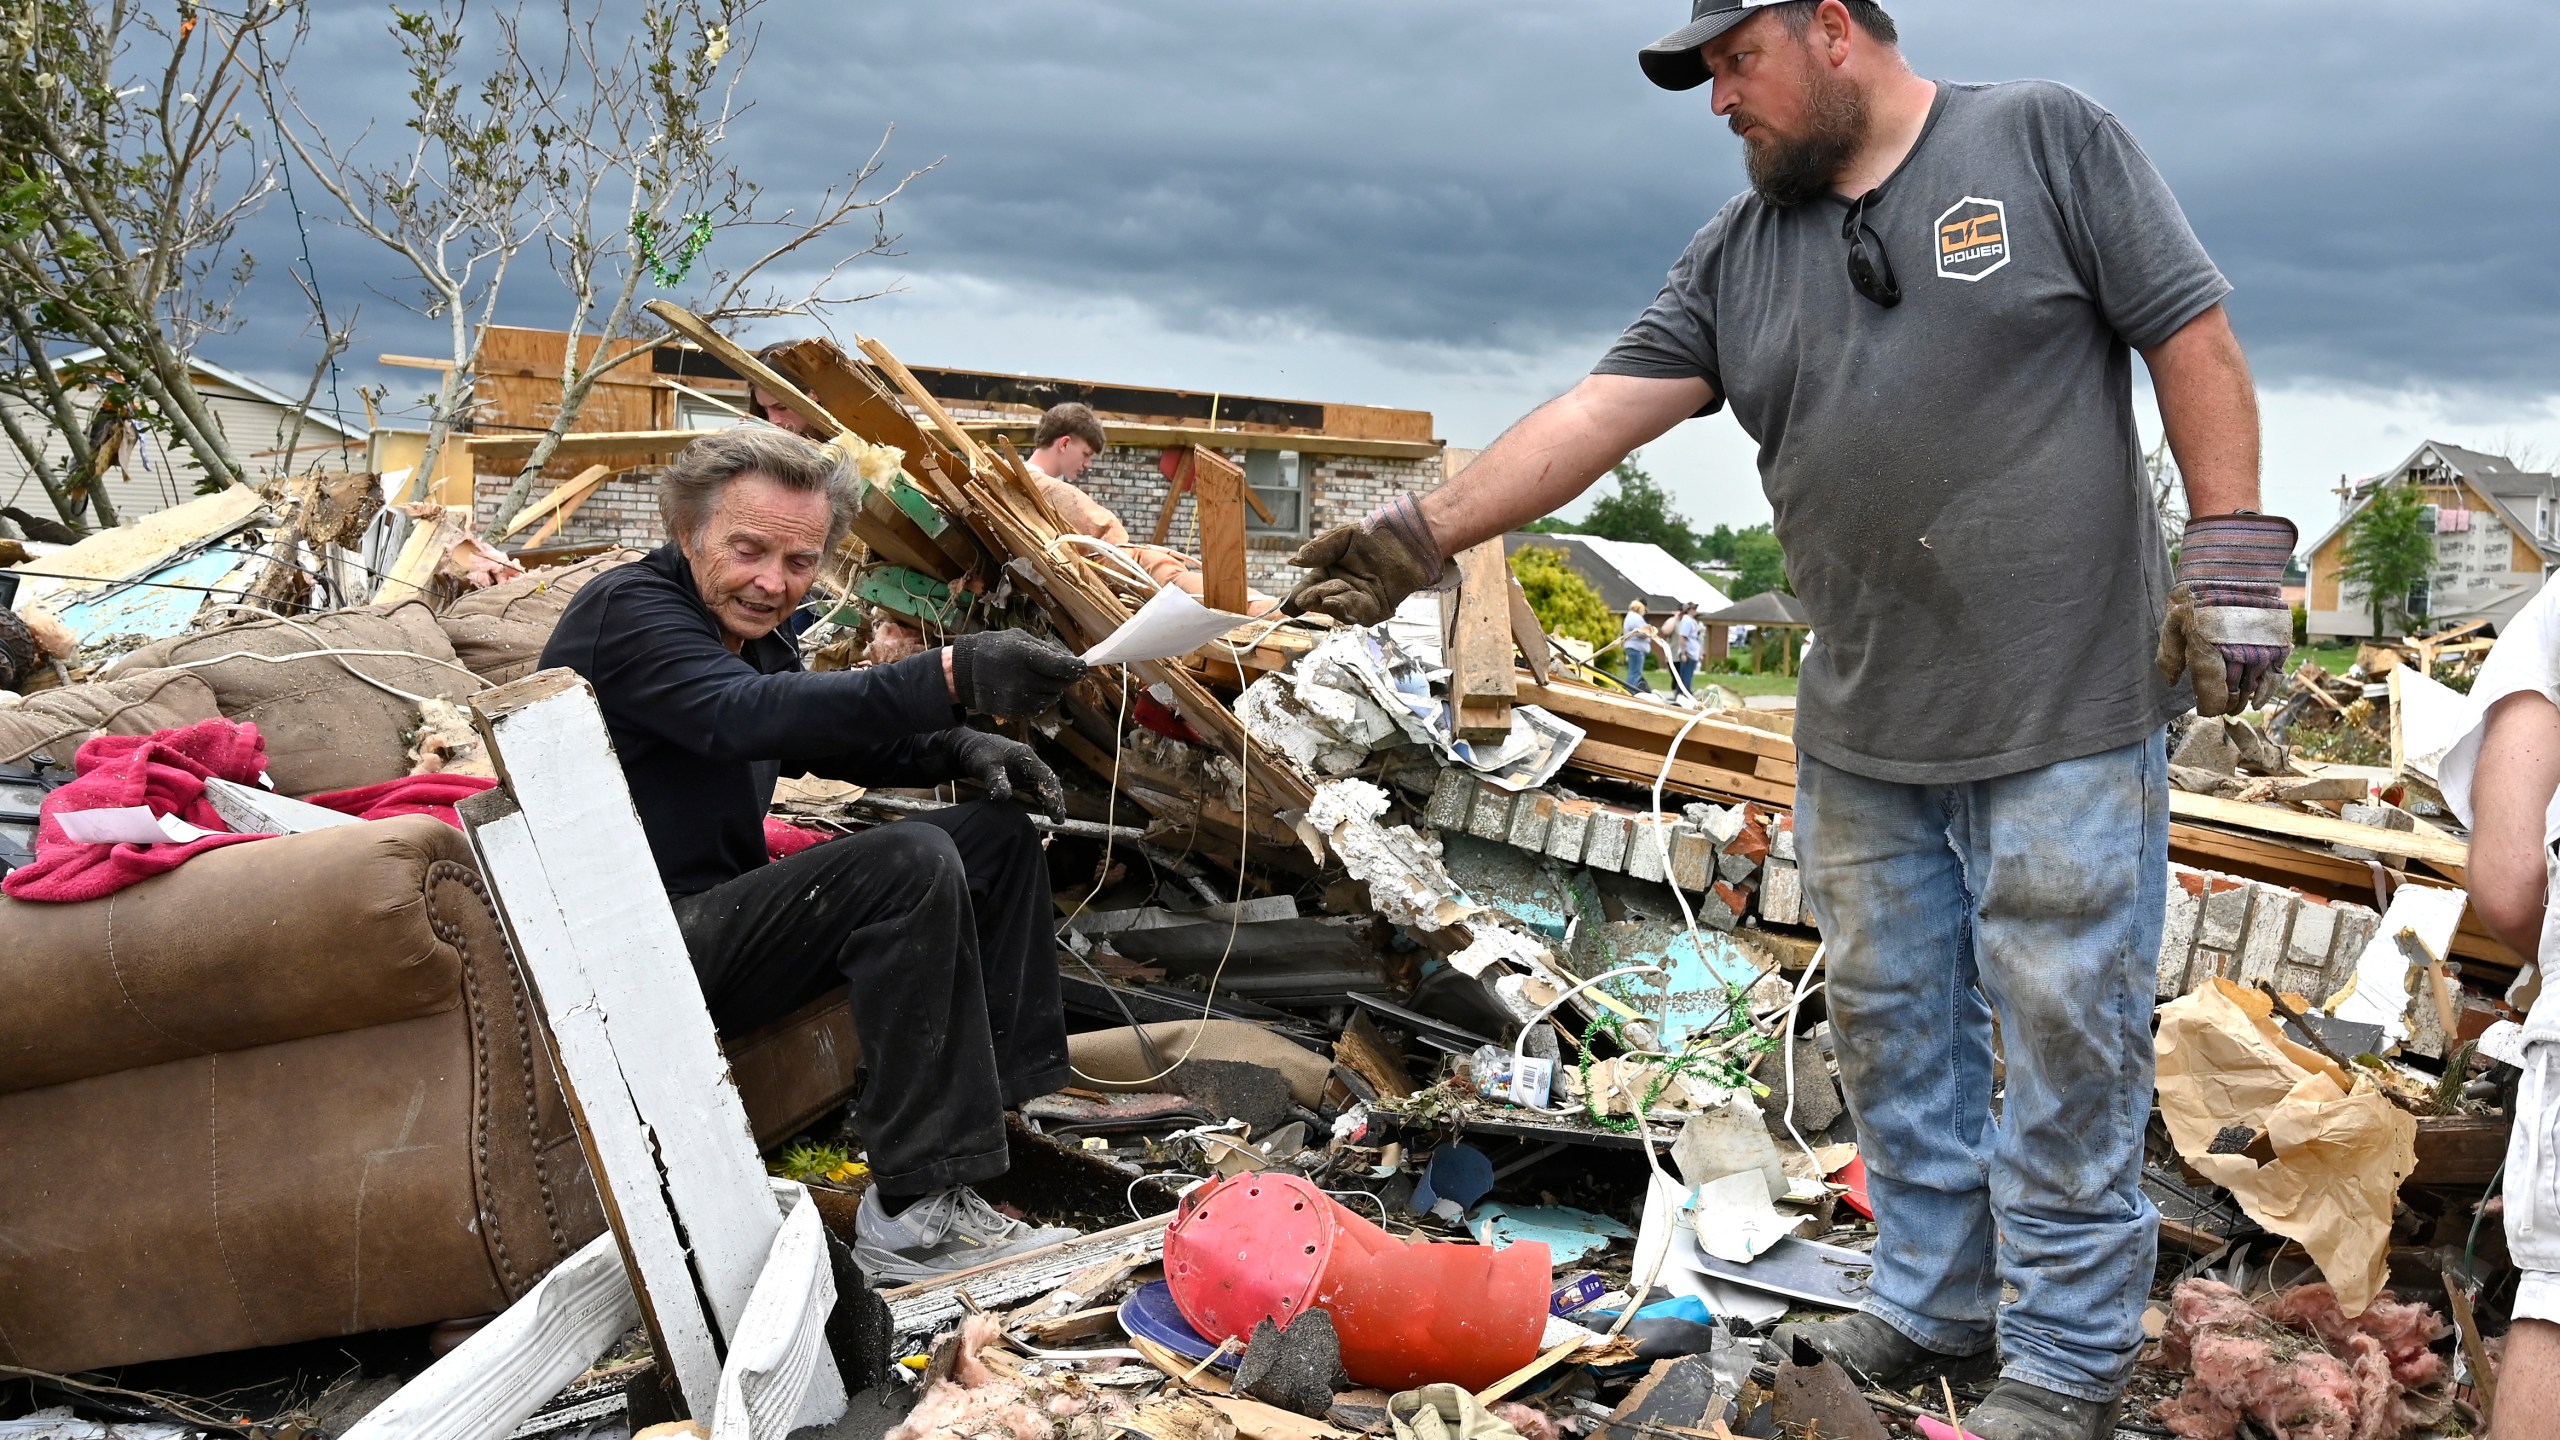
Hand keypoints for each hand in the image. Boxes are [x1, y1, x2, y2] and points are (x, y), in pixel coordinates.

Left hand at [946, 728, 1066, 822]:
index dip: (1052, 794)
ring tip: (1057, 818)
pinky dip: (1041, 797)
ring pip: (1043, 785)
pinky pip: (1035, 787)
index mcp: (1025, 756)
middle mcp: (1029, 761)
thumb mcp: (985, 766)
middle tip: (1059, 819)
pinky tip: (1045, 809)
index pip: (1045, 776)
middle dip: (1055, 798)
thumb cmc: (977, 754)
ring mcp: (1026, 768)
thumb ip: (996, 780)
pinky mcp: (1020, 775)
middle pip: (1048, 781)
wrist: (968, 747)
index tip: (1056, 811)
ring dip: (1050, 799)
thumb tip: (1004, 796)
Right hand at [948, 629, 1087, 717]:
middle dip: (1063, 677)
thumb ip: (1048, 651)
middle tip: (1052, 670)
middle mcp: (1022, 680)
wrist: (965, 673)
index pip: (1064, 668)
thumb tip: (1075, 662)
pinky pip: (1040, 708)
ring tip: (1034, 678)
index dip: (1077, 668)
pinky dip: (1039, 699)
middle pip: (1062, 684)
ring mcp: (1019, 699)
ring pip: (1053, 697)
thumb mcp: (1020, 639)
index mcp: (1025, 657)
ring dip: (1051, 689)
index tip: (1082, 667)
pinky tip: (1026, 689)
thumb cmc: (995, 649)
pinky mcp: (1016, 713)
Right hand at [1280, 495, 1443, 625]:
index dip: (1297, 597)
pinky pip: (1359, 613)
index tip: (1287, 604)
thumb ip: (1321, 549)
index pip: (1308, 588)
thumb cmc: (1374, 535)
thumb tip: (1294, 559)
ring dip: (1329, 605)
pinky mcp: (1376, 610)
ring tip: (1323, 598)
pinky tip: (1336, 602)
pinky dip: (1347, 609)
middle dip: (1312, 600)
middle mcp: (1340, 590)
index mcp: (1328, 573)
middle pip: (1320, 601)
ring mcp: (1358, 601)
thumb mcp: (1342, 536)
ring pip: (1338, 609)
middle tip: (1304, 598)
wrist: (1407, 538)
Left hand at [2156, 513, 2297, 716]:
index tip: (2205, 707)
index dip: (2209, 706)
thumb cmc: (2199, 595)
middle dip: (2226, 704)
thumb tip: (2170, 682)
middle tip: (2220, 705)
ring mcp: (2260, 650)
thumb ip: (2170, 653)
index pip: (2212, 696)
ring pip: (2253, 688)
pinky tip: (2257, 700)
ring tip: (2236, 703)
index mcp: (2208, 651)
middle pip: (2233, 695)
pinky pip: (2274, 676)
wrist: (2236, 567)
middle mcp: (2237, 655)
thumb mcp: (2174, 620)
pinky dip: (2266, 691)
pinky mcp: (2277, 644)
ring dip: (2244, 700)